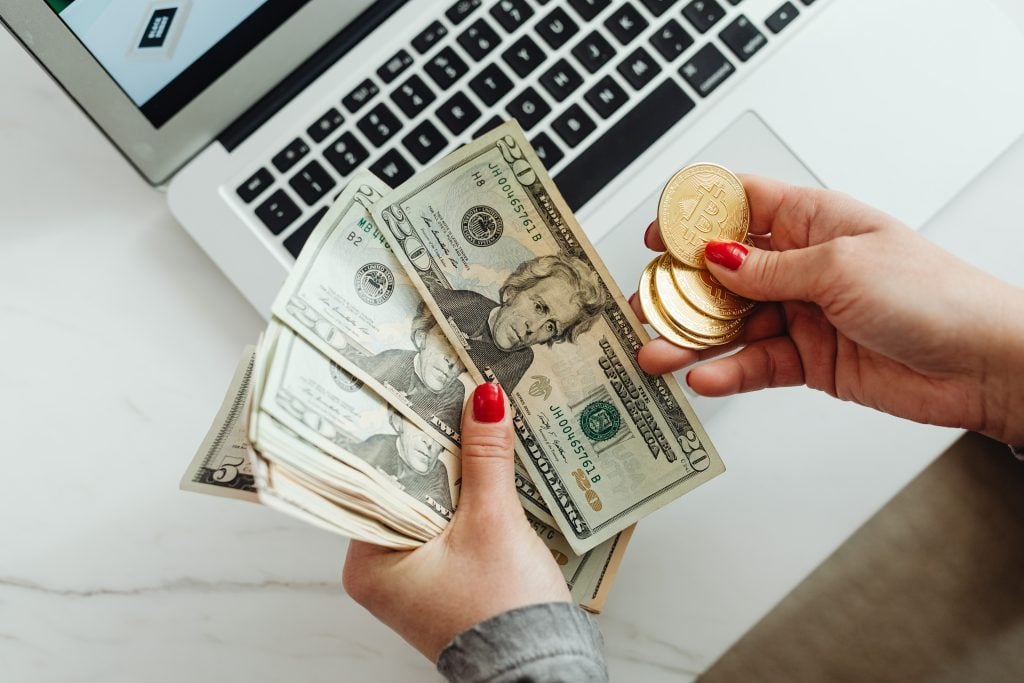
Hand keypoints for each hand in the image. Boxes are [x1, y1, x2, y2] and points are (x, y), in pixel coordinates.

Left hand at [342, 383, 570, 660]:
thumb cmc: (503, 612)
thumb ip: (487, 457)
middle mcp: (381, 569)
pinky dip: (469, 499)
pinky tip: (490, 467)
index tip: (419, 389)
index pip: (377, 478)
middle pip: (406, 487)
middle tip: (451, 394)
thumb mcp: (494, 522)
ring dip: (457, 471)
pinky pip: (449, 524)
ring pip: (431, 503)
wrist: (540, 671)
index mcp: (368, 561)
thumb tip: (484, 399)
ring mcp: (412, 577)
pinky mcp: (443, 580)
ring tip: (475, 420)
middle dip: (436, 448)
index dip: (404, 432)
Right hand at [631, 175, 1023, 444]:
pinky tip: (705, 377)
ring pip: (732, 323)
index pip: (739, 205)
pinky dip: (728, 372)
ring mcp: (802, 313)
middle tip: (645, 305)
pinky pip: (756, 364)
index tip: (655, 235)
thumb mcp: (840, 267)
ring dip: (693, 338)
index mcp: (812, 221)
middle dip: (680, 289)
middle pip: (722, 272)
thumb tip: (715, 258)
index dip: (693, 216)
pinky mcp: (809, 359)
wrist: (982, 363)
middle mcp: (801, 265)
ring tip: (657, 352)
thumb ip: (769, 270)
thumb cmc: (933, 295)